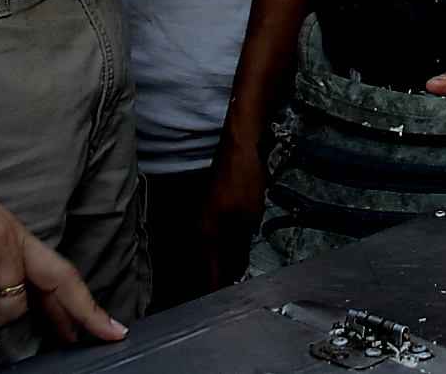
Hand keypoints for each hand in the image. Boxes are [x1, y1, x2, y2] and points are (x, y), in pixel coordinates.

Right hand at [199, 127, 266, 289]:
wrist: (243, 144)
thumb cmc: (243, 177)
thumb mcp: (247, 221)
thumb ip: (240, 250)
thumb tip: (236, 272)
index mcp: (204, 234)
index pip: (211, 276)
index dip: (224, 290)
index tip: (235, 301)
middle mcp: (199, 226)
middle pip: (210, 264)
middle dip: (225, 277)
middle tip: (241, 288)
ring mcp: (204, 215)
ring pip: (215, 249)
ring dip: (228, 261)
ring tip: (243, 270)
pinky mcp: (212, 206)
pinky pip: (219, 234)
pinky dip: (230, 244)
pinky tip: (243, 246)